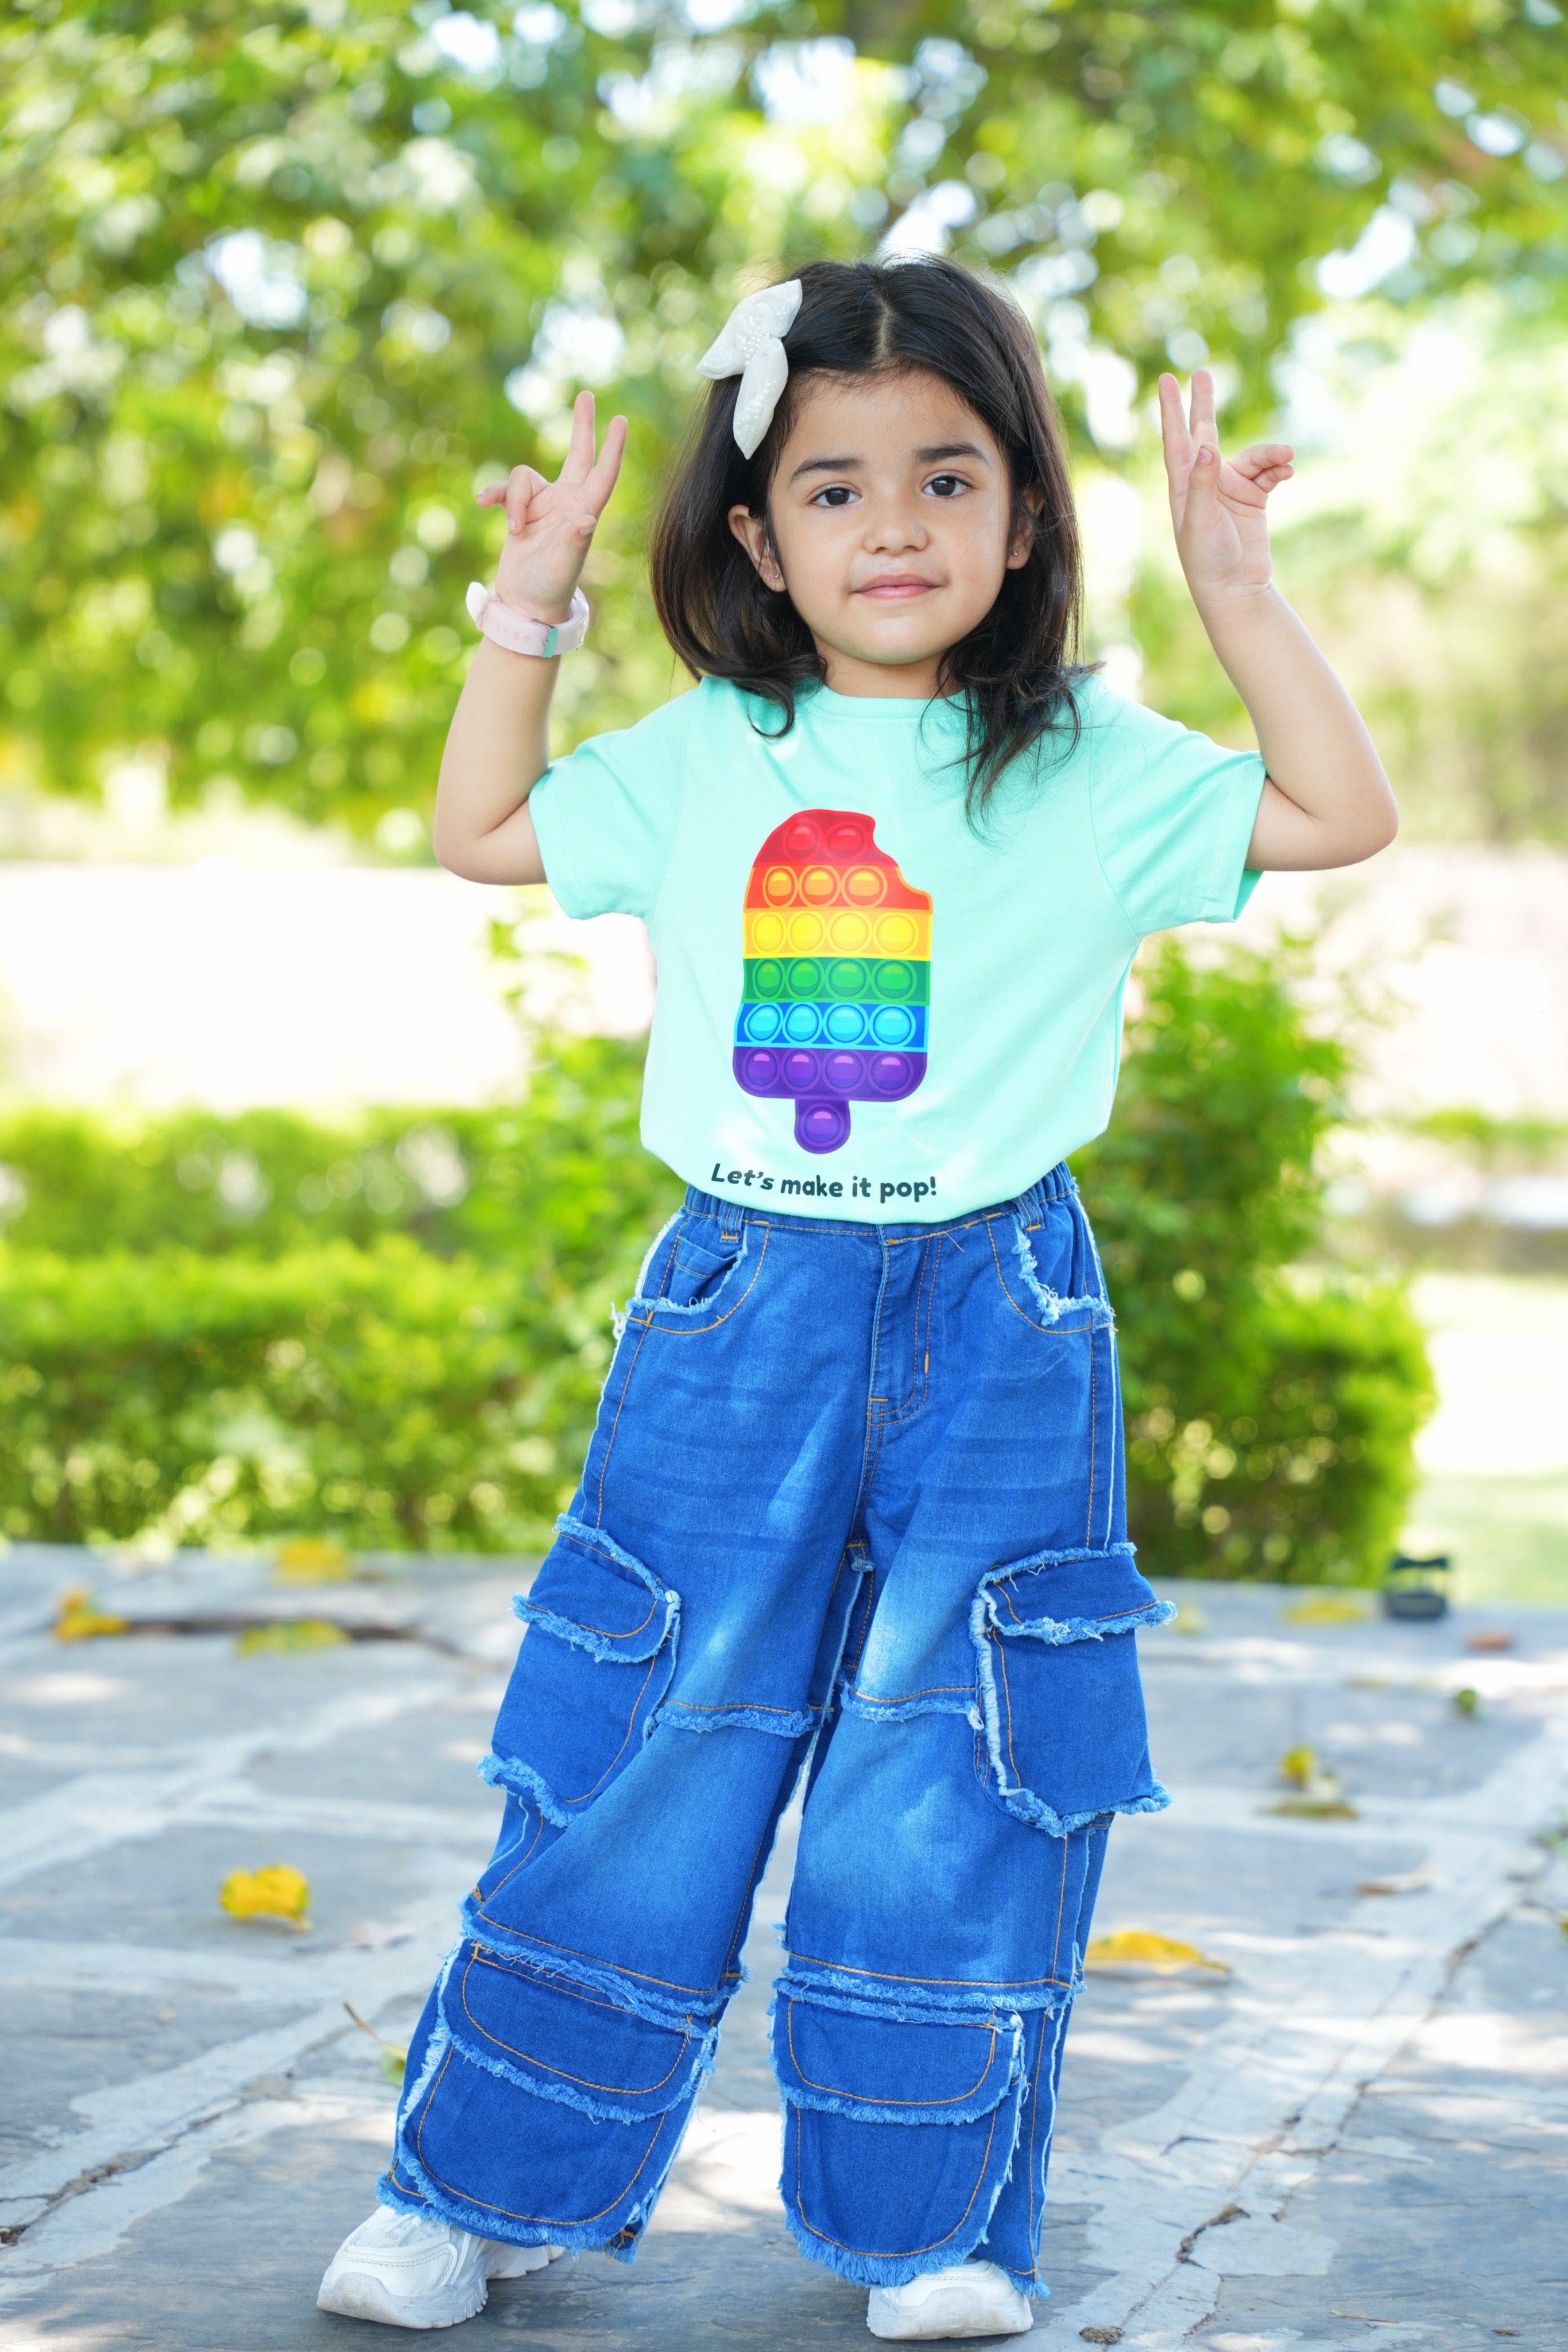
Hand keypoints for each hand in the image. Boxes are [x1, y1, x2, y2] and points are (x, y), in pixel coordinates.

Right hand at [476, 390, 627, 623]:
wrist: (524, 601)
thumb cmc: (550, 586)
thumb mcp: (563, 564)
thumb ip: (573, 541)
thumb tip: (585, 520)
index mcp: (584, 510)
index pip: (603, 473)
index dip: (612, 447)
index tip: (621, 420)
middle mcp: (567, 502)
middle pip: (578, 454)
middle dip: (581, 426)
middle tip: (586, 394)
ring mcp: (543, 504)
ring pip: (524, 476)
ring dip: (514, 499)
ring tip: (515, 532)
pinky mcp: (520, 510)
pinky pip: (503, 489)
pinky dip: (494, 494)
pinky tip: (484, 504)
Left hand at [1158, 369, 1292, 603]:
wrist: (1235, 589)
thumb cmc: (1207, 559)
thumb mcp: (1200, 521)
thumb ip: (1203, 483)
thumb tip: (1206, 446)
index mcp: (1184, 485)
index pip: (1175, 440)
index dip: (1171, 410)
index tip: (1166, 380)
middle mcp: (1206, 482)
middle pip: (1204, 433)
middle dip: (1203, 404)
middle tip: (1201, 372)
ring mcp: (1230, 489)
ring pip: (1252, 456)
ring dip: (1270, 453)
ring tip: (1287, 455)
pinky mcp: (1253, 499)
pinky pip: (1269, 472)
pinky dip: (1279, 468)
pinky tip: (1289, 470)